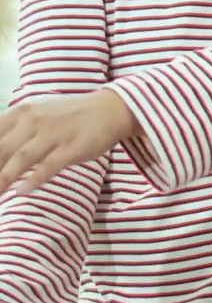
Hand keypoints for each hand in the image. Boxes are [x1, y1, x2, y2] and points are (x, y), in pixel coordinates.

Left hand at [0, 89, 137, 193]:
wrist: (110, 110)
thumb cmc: (71, 115)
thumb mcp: (37, 113)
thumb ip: (15, 129)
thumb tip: (1, 149)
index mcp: (21, 112)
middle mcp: (33, 121)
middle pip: (1, 150)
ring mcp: (53, 134)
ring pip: (20, 159)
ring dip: (3, 179)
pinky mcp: (71, 148)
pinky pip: (48, 166)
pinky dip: (33, 180)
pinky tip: (21, 192)